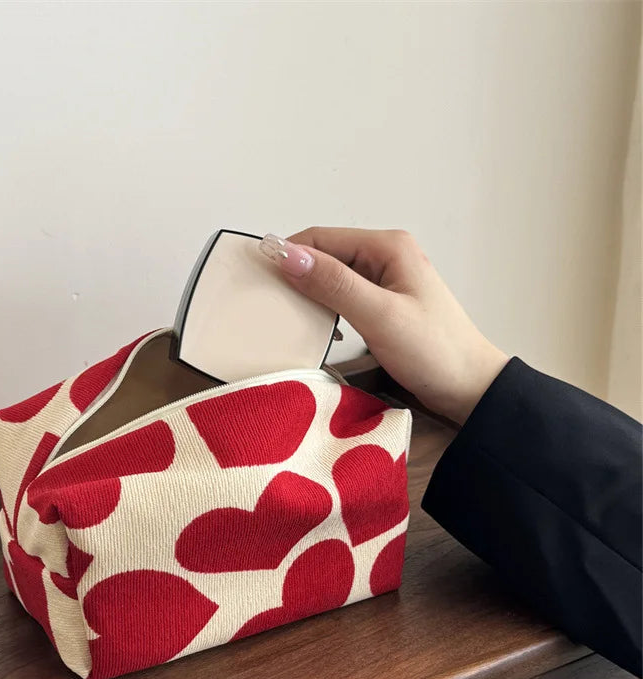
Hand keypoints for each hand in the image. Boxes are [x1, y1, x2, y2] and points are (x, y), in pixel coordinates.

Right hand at [258, 228, 508, 424]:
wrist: (470, 388)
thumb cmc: (434, 352)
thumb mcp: (380, 316)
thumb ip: (333, 284)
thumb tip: (287, 255)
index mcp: (388, 247)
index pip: (322, 239)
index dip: (288, 255)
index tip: (258, 281)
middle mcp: (386, 256)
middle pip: (325, 256)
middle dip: (296, 276)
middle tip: (270, 305)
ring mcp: (386, 281)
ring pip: (332, 278)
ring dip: (309, 295)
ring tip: (290, 319)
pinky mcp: (384, 304)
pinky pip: (343, 297)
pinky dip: (326, 309)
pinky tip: (319, 329)